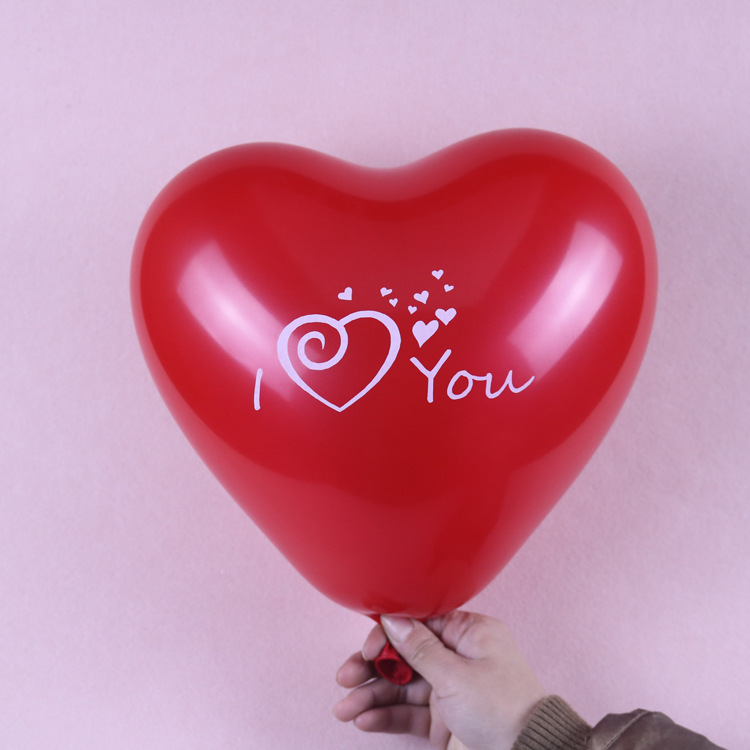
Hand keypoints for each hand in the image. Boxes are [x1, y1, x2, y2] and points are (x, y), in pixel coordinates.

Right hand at [333, 611, 545, 749]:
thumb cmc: (504, 709)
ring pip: (401, 686)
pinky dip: (386, 715)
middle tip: (344, 678)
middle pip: (404, 655)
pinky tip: (364, 720)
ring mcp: (449, 689)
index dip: (388, 634)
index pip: (418, 624)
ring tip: (345, 710)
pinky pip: (409, 712)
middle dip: (371, 668)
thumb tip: (393, 619)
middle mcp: (456, 657)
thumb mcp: (457, 675)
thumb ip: (419, 649)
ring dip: (371, 696)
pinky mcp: (444, 719)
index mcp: (468, 634)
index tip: (367, 648)